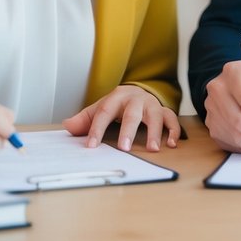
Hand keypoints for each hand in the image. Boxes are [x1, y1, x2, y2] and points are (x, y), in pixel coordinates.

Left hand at [62, 85, 180, 151]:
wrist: (138, 91)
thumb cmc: (117, 104)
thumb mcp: (100, 108)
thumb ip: (85, 119)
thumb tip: (67, 126)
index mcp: (116, 97)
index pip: (104, 112)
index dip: (97, 129)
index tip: (91, 145)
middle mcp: (135, 99)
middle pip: (132, 113)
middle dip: (128, 130)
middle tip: (124, 148)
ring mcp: (151, 104)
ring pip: (155, 115)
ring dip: (155, 132)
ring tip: (152, 149)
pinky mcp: (163, 110)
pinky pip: (171, 118)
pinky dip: (174, 130)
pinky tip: (172, 144)